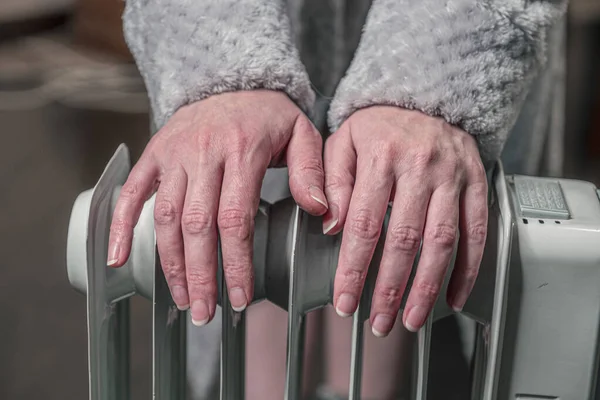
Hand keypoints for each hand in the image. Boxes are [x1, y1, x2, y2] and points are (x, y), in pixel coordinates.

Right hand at [107, 90, 326, 324]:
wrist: (231, 79)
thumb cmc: (269, 113)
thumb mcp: (302, 134)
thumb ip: (311, 172)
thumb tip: (321, 212)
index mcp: (243, 151)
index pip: (235, 219)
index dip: (235, 263)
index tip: (241, 298)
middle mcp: (203, 153)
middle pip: (196, 225)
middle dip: (201, 274)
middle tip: (207, 313)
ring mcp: (174, 154)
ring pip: (165, 216)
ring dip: (170, 263)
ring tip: (183, 298)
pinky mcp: (154, 154)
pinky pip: (132, 192)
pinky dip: (121, 226)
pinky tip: (117, 258)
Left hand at [323, 106, 487, 334]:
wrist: (425, 94)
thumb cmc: (378, 124)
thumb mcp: (342, 141)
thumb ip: (331, 181)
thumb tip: (330, 226)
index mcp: (379, 156)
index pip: (363, 224)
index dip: (354, 268)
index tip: (345, 300)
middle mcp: (419, 167)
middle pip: (404, 239)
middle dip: (390, 288)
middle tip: (379, 322)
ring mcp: (452, 176)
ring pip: (442, 241)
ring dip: (427, 287)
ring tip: (411, 319)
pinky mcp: (477, 182)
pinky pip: (477, 231)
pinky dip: (468, 269)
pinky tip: (453, 296)